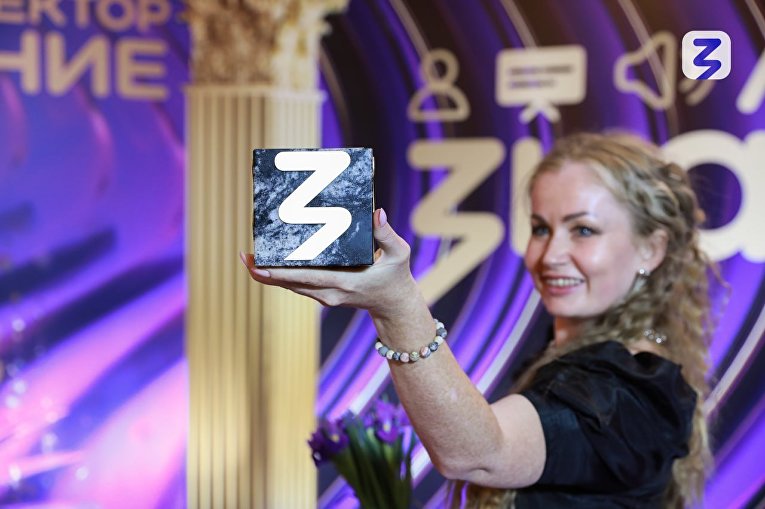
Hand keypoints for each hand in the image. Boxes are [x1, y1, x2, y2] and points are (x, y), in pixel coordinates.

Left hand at [240, 208, 420, 317]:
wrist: (393, 304)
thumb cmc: (396, 276)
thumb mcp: (399, 254)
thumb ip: (387, 234)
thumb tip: (377, 213)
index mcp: (344, 283)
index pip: (306, 278)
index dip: (280, 272)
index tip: (259, 265)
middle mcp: (329, 292)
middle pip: (289, 284)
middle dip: (264, 272)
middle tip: (244, 256)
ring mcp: (324, 296)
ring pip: (289, 286)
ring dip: (268, 274)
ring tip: (248, 258)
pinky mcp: (322, 294)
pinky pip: (296, 285)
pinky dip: (279, 276)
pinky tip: (266, 264)